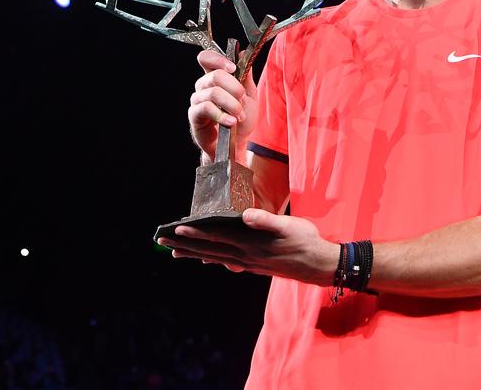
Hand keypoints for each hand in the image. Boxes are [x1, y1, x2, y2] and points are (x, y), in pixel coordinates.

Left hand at [156, 209, 339, 285]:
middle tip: (162, 241)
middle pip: (210, 249)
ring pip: (215, 257)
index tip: (177, 229)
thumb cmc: (305, 241)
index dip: (197, 233)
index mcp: (251, 243)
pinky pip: (226, 261)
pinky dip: (212, 259)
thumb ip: (266, 220)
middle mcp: (245, 255)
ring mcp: (248, 262)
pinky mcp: (253, 265)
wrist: (318, 265)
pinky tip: (205, 260)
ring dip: (194, 254)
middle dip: (186, 245)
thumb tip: (246, 215)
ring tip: (174, 252)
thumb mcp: (289, 226)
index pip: (218, 236)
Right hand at [187, 50, 257, 158]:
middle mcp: (203, 86)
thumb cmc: (241, 118)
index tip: (233, 68)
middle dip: (234, 88)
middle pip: (215, 75)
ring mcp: (197, 100)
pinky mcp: (195, 115)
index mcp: (215, 78)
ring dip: (231, 104)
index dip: (218, 59)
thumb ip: (245, 75)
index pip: (206, 58)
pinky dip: (222, 115)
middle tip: (242, 100)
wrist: (236, 142)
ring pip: (213, 92)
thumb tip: (242, 53)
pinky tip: (231, 122)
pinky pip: (206, 108)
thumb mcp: (249, 95)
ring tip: (239, 115)